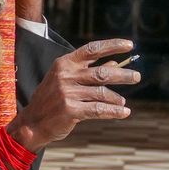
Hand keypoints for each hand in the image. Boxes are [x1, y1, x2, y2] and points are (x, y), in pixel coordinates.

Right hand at [6, 39, 140, 151]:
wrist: (31, 124)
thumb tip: (114, 64)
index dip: (112, 45)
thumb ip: (87, 72)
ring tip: (123, 102)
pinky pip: (98, 109)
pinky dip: (114, 111)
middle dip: (123, 75)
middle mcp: (65, 76)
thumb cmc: (50, 101)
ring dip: (117, 98)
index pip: (92, 49)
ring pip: (102, 93)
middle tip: (136, 77)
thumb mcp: (65, 81)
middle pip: (102, 72)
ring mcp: (67, 93)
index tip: (130, 46)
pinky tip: (123, 112)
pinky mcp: (70, 110)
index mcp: (64, 64)